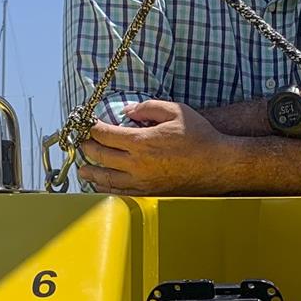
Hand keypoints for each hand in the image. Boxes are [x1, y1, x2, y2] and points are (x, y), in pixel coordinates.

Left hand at [77, 100, 239, 194]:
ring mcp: (142, 182)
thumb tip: (128, 112)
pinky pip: (120, 193)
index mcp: (141, 142)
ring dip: (92, 172)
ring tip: (83, 168)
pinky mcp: (149, 193)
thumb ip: (147, 107)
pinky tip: (102, 184)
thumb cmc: (199, 135)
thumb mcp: (174, 110)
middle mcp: (137, 164)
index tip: (87, 124)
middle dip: (88, 148)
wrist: (218, 164)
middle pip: (101, 156)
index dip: (92, 128)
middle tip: (82, 143)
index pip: (105, 135)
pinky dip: (106, 188)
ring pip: (107, 179)